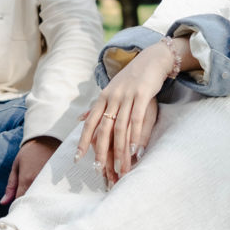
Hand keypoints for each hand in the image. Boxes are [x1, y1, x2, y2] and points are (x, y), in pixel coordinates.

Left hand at [0, 136, 58, 204]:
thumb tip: (3, 203)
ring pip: (41, 198)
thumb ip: (10, 186)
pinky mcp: (58, 181)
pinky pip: (50, 193)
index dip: (16, 206)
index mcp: (26, 180)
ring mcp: (49, 182)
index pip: (20, 201)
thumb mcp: (16, 166)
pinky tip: (44, 192)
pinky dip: (46, 195)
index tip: (15, 208)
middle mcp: (38, 183)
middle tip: (25, 202)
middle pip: (31, 202)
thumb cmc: (29, 152)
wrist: (47, 138)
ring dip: (36, 200)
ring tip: (35, 196)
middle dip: (27, 204)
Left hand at [75, 41, 178, 183]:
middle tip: (99, 169)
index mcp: (103, 97)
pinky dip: (135, 136)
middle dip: (101, 151)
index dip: (83, 140)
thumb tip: (80, 119)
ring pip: (120, 128)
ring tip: (121, 168)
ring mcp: (127, 96)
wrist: (151, 59)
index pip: (90, 122)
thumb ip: (97, 107)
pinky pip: (137, 119)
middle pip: (103, 128)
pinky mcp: (142, 94)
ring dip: (120, 150)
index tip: (77, 158)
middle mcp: (113, 97)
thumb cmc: (131, 79)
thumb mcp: (111, 91)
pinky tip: (135, 151)